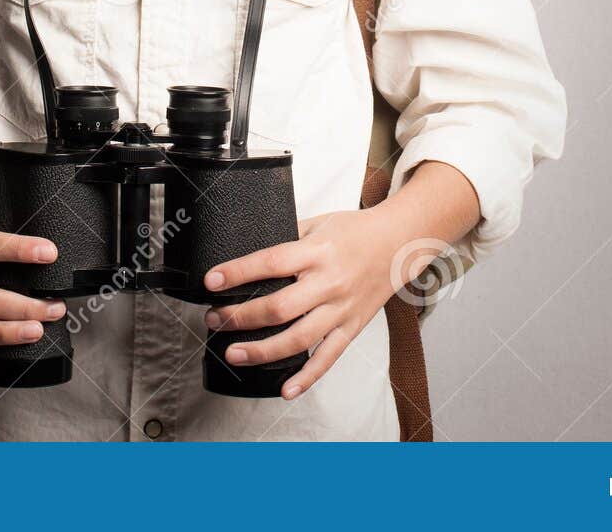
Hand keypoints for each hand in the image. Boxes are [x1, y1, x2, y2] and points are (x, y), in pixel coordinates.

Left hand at [201, 205, 447, 399]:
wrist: (399, 243)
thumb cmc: (356, 230)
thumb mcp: (319, 222)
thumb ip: (288, 237)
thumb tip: (250, 252)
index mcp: (317, 251)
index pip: (272, 262)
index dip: (239, 273)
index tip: (212, 280)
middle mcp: (329, 282)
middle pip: (280, 307)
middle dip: (242, 317)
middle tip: (215, 320)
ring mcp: (341, 308)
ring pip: (300, 338)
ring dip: (263, 350)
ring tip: (234, 353)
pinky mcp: (352, 327)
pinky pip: (329, 357)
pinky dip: (307, 377)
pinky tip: (285, 389)